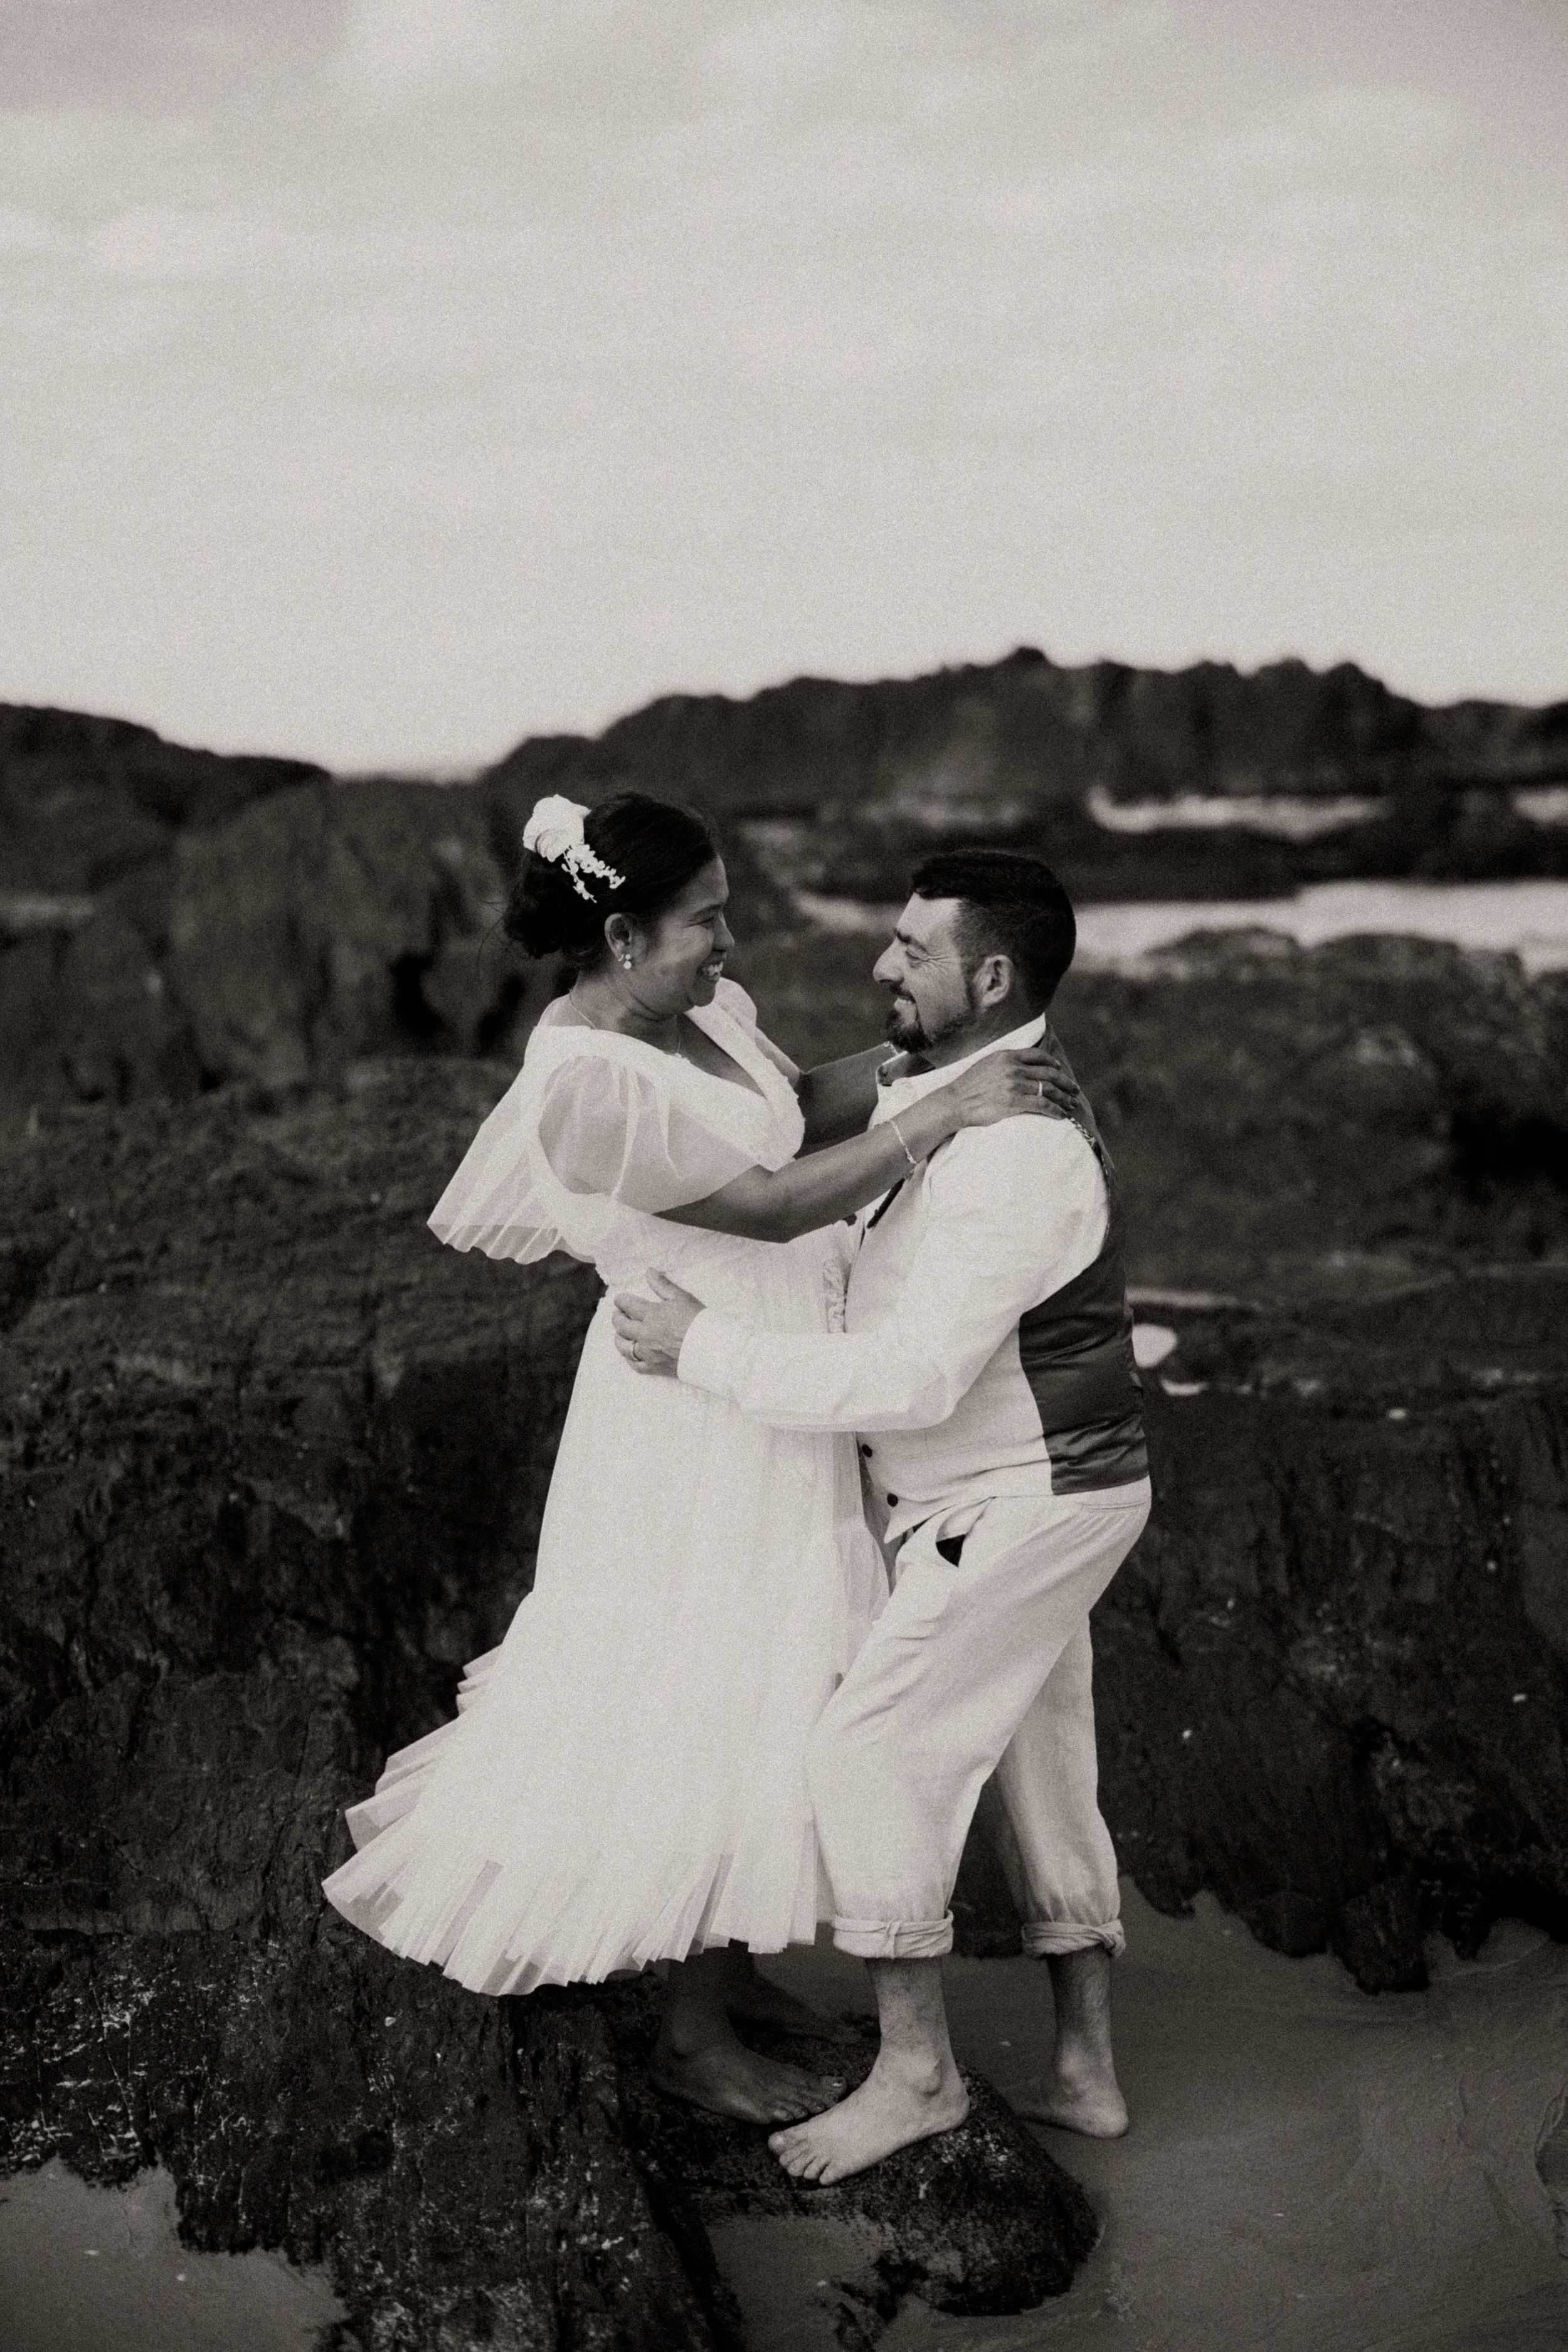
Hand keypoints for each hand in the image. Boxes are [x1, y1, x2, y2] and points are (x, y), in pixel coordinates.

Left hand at [612, 1272, 703, 1375]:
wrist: (712, 1349)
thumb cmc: (699, 1321)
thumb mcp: (682, 1298)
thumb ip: (663, 1285)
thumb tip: (649, 1271)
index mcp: (652, 1315)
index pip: (627, 1305)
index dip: (621, 1300)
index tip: (620, 1299)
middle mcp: (646, 1334)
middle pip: (622, 1325)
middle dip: (617, 1317)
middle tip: (618, 1314)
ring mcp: (649, 1352)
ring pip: (624, 1346)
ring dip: (619, 1338)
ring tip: (620, 1333)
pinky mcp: (655, 1367)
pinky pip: (635, 1364)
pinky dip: (629, 1358)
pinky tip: (630, 1353)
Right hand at [945, 1042, 1076, 1129]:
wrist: (955, 1102)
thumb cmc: (969, 1087)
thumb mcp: (987, 1064)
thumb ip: (1005, 1063)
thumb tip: (1020, 1066)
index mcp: (1007, 1056)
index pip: (1038, 1055)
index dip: (1052, 1063)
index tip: (1060, 1071)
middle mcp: (1013, 1067)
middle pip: (1048, 1073)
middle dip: (1065, 1082)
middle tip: (1075, 1090)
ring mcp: (1014, 1084)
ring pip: (1048, 1089)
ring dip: (1064, 1098)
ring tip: (1072, 1104)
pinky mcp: (1014, 1102)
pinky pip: (1042, 1105)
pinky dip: (1055, 1110)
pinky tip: (1061, 1115)